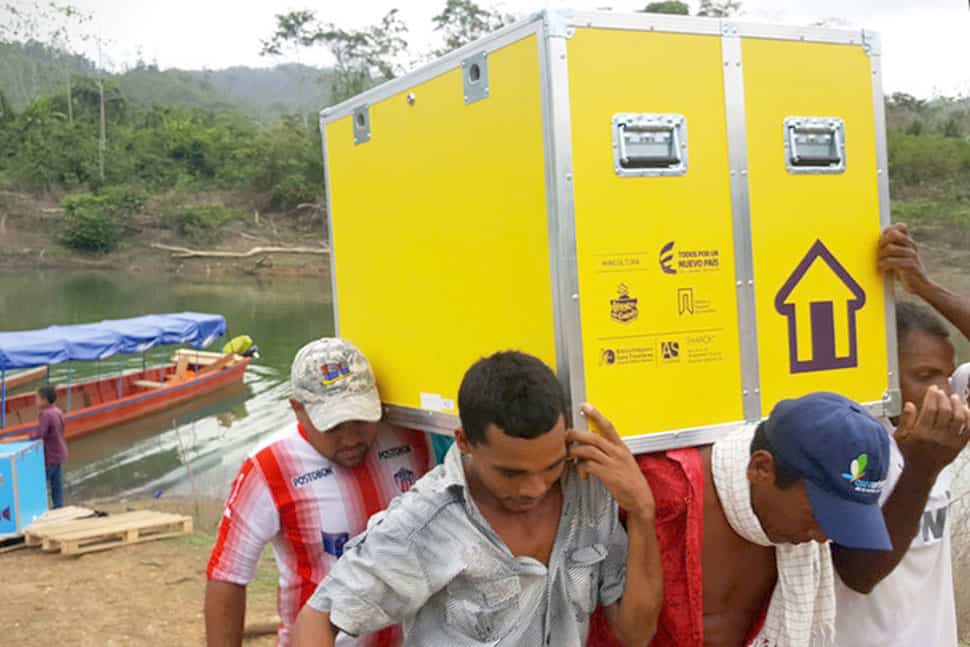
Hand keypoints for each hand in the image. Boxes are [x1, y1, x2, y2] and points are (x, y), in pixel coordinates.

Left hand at [566, 403, 654, 518]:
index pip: (608, 426)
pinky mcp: (608, 475)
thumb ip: (610, 452)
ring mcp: (613, 463)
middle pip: (593, 437)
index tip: (586, 407)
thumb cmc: (631, 481)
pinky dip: (581, 468)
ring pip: (588, 450)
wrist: (640, 498)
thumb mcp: (624, 461)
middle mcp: (617, 452)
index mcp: (622, 447)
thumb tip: (592, 447)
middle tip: (567, 434)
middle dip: (577, 434)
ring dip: (575, 452)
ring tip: (569, 455)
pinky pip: (588, 466)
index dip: (596, 415)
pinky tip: (582, 473)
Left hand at [877, 224, 931, 295]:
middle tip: (879, 253)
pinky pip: (891, 261)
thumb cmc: (904, 271)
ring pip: (890, 248)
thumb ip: (891, 246)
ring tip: (880, 263)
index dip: (888, 230)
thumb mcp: (898, 256)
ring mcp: (912, 255)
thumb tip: (877, 238)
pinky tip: (882, 269)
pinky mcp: (911, 265)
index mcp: (909, 242)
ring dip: (881, 256)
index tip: (882, 242)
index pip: (901, 226)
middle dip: (881, 243)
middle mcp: (911, 246)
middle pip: (893, 234)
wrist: (919, 285)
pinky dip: (883, 265)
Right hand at [895, 385, 969, 476]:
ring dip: (958, 406)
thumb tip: (910, 405)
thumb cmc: (910, 453)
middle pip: (945, 412)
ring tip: (955, 398)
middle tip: (942, 392)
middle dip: (944, 398)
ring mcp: (950, 442)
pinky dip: (969, 419)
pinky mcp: (959, 446)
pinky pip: (968, 430)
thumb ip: (905, 420)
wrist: (921, 471)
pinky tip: (965, 411)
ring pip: (959, 419)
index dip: (932, 396)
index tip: (933, 389)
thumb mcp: (900, 436)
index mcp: (921, 433)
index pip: (930, 409)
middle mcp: (937, 437)